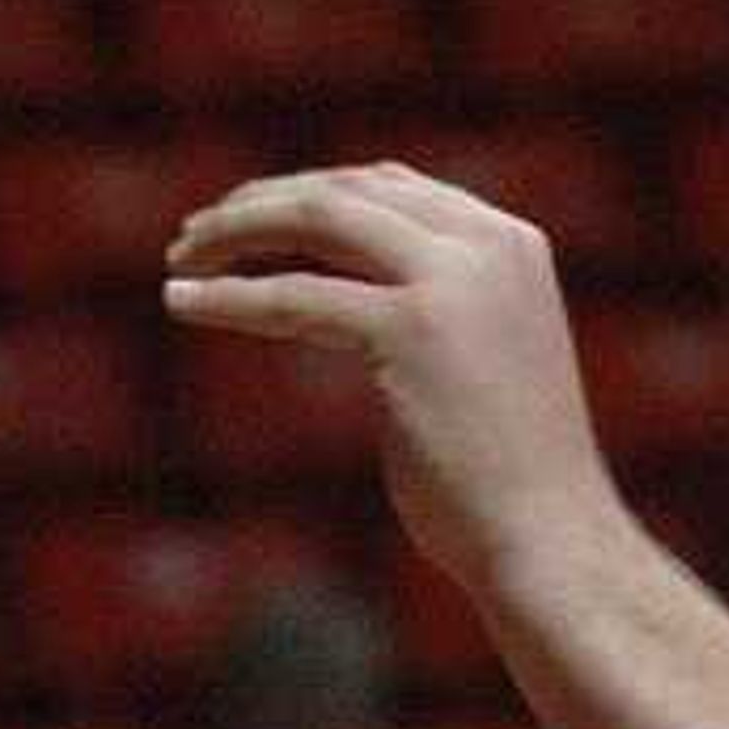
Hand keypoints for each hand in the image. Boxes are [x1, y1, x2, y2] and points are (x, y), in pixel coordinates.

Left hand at [162, 164, 616, 607]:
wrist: (549, 542)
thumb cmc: (509, 486)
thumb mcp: (480, 370)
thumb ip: (432, 321)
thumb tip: (360, 320)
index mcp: (509, 244)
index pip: (392, 187)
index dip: (312, 195)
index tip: (252, 221)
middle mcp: (487, 245)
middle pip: (348, 189)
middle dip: (263, 204)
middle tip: (194, 235)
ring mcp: (453, 282)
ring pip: (319, 219)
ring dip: (238, 230)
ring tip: (179, 257)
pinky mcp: (413, 331)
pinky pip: (296, 298)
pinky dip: (230, 297)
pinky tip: (179, 300)